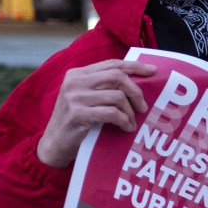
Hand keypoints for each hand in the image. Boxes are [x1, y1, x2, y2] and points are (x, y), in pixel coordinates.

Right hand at [37, 59, 156, 167]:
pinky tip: (126, 127)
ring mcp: (75, 98)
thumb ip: (103, 86)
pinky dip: (124, 121)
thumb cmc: (76, 121)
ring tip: (132, 122)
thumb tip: (137, 81)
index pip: (112, 64)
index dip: (134, 66)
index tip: (153, 71)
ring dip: (130, 112)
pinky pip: (111, 113)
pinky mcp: (77, 114)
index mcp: (78, 73)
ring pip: (117, 97)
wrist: (54, 144)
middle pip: (117, 77)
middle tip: (143, 107)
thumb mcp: (86, 98)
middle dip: (135, 91)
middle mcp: (75, 82)